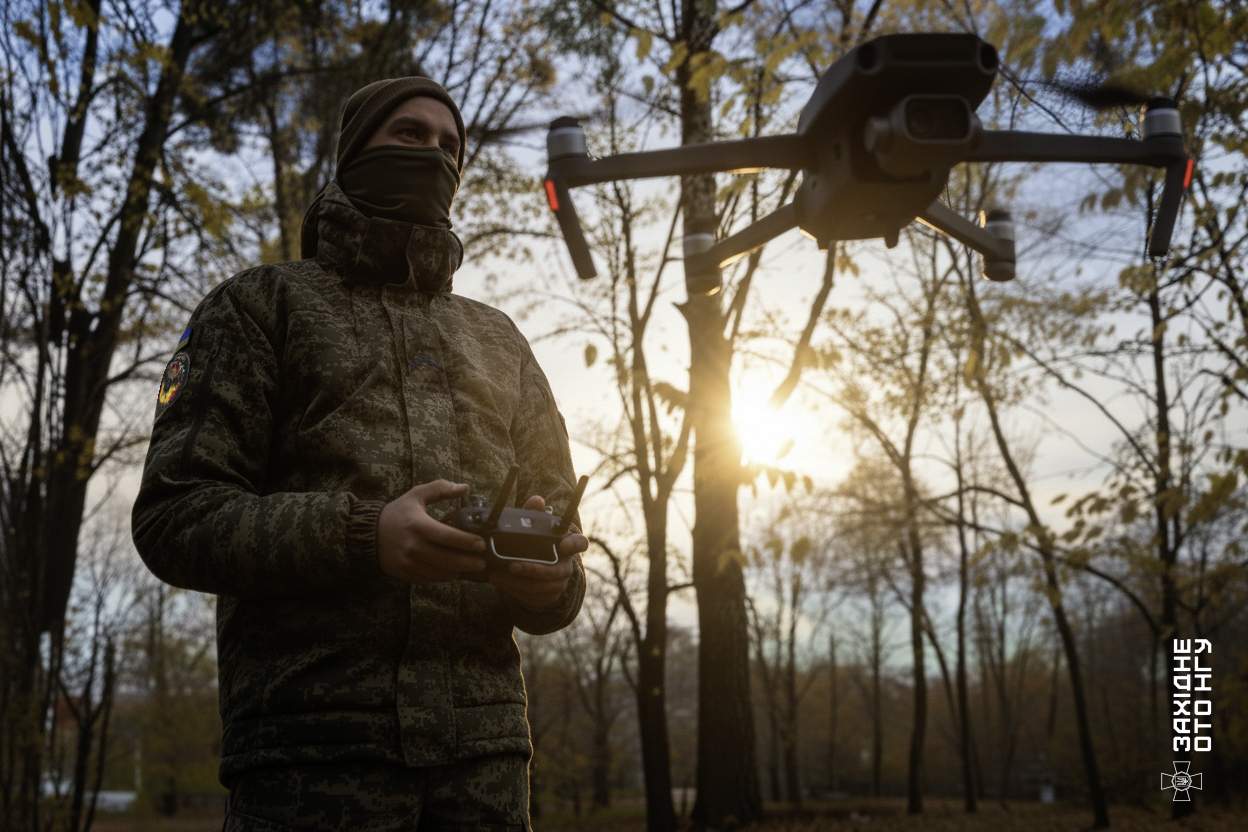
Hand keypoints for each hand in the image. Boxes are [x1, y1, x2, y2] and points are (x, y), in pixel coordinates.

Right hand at [377, 480, 485, 582]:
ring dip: (457, 572)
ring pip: (440, 573)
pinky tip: (452, 572)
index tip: (481, 544)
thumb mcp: (416, 495)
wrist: (368, 534)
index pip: (448, 537)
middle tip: (481, 562)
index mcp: (419, 526)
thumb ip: (440, 489)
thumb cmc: (397, 513)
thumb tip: (465, 487)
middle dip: (468, 563)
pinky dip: (443, 577)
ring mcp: (409, 562)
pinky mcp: (405, 574)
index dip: (467, 542)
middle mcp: (414, 546)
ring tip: (469, 567)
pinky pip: (429, 579)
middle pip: (447, 559)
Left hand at [489, 494, 587, 609]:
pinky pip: (531, 597)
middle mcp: (567, 567)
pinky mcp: (547, 597)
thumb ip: (534, 514)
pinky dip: (513, 590)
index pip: (580, 543)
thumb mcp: (534, 529)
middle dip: (533, 570)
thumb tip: (536, 500)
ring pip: (540, 587)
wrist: (537, 572)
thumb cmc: (537, 545)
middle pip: (555, 572)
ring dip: (516, 582)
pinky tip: (499, 582)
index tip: (564, 544)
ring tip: (495, 574)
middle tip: (511, 565)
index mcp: (567, 547)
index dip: (574, 544)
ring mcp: (558, 584)